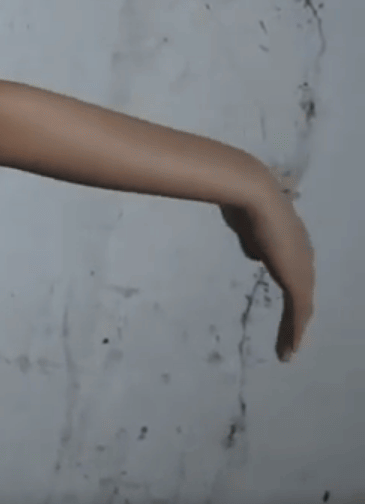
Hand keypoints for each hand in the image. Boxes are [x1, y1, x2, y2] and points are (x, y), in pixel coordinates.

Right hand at [219, 181, 314, 361]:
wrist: (253, 196)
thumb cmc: (244, 203)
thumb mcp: (246, 226)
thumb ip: (252, 242)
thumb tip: (255, 256)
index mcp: (292, 243)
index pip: (295, 274)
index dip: (293, 294)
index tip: (287, 310)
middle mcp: (303, 256)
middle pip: (303, 295)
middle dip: (297, 319)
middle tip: (290, 339)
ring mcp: (302, 268)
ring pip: (302, 308)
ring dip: (294, 331)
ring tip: (287, 352)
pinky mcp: (296, 279)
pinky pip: (298, 312)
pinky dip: (294, 332)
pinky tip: (289, 348)